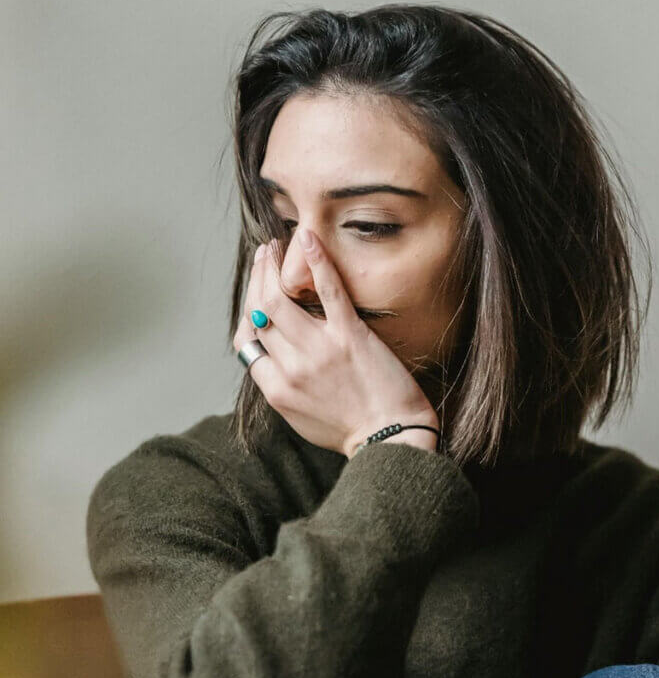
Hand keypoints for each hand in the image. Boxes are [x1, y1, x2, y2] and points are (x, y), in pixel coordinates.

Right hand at [233, 229, 439, 457]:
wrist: (392, 439)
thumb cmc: (353, 432)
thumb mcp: (302, 419)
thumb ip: (283, 388)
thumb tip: (271, 360)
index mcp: (276, 389)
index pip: (247, 340)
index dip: (248, 313)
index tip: (256, 296)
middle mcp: (291, 368)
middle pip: (259, 312)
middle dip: (258, 278)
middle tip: (264, 256)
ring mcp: (319, 350)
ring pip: (280, 297)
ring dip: (273, 265)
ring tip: (277, 248)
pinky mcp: (350, 336)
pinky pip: (327, 290)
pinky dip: (315, 260)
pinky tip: (308, 239)